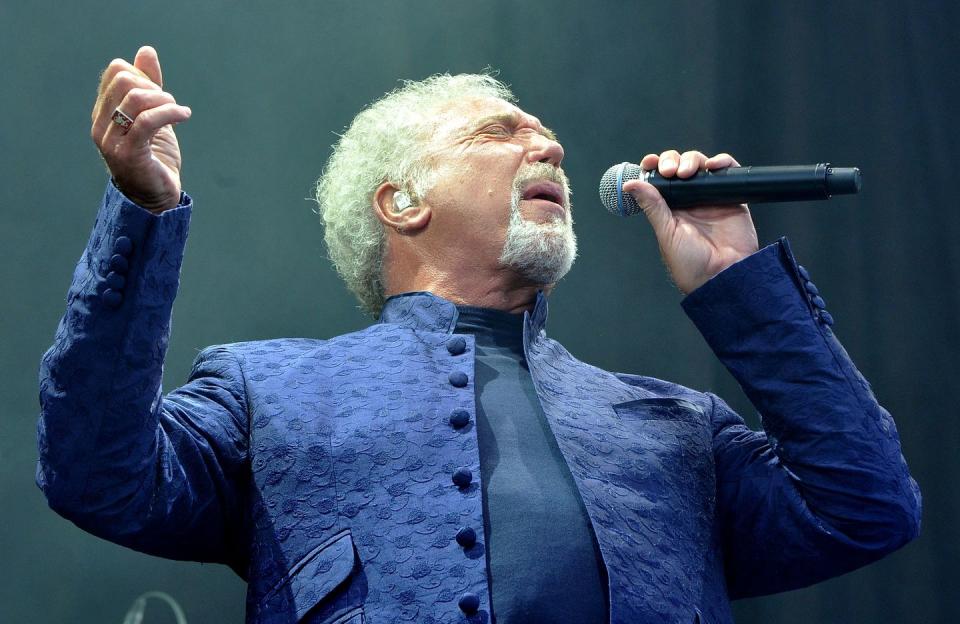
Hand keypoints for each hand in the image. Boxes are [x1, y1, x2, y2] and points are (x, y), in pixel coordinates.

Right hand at [91, 46, 190, 213]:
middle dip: (154, 86)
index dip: (144, 75)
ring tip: (179, 112)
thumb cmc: (153, 157)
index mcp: (103, 112)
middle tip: (170, 103)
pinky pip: (148, 121)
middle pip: (123, 80)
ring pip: (136, 98)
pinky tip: (185, 115)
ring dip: (166, 100)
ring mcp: (112, 140)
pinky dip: (171, 113)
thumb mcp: (152, 116)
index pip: (115, 72)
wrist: (155, 197)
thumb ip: (149, 85)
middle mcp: (101, 124)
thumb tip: (146, 50)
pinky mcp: (130, 154)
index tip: (161, 93)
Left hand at [622, 150, 759, 293]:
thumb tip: (630, 184)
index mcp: (670, 208)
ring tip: (687, 172)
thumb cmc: (691, 264)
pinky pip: (728, 172)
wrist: (722, 276)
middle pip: (679, 166)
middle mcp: (690, 200)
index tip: (649, 162)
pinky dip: (722, 162)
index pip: (660, 180)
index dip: (654, 167)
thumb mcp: (666, 233)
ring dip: (692, 160)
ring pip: (700, 165)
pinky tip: (713, 165)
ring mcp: (711, 197)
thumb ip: (652, 206)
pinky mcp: (733, 196)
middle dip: (672, 161)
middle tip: (669, 171)